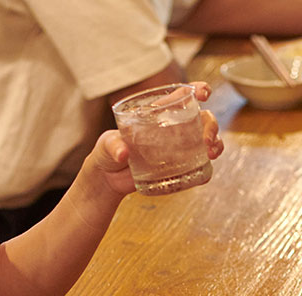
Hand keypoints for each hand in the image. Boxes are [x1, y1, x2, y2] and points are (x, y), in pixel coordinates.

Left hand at [89, 81, 223, 196]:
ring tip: (211, 153)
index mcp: (158, 114)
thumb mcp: (106, 145)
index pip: (182, 96)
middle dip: (211, 125)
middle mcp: (173, 129)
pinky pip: (197, 167)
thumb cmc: (106, 153)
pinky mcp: (177, 168)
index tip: (204, 93)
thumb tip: (123, 153)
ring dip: (215, 144)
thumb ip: (112, 145)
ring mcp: (177, 149)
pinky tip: (205, 175)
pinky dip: (205, 170)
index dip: (197, 90)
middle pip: (202, 119)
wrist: (108, 179)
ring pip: (206, 141)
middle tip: (206, 140)